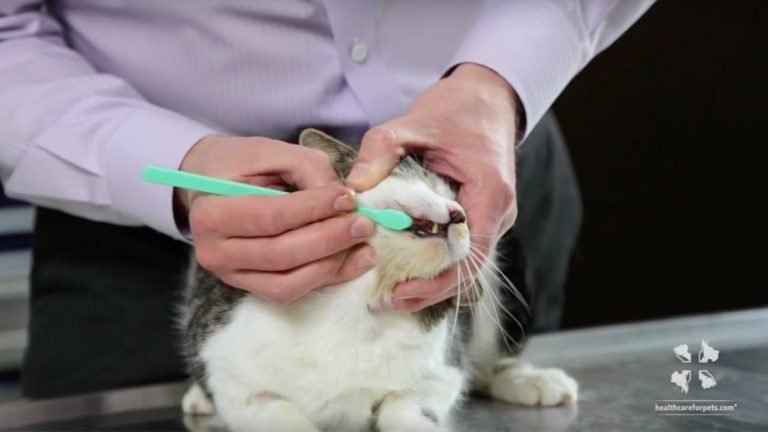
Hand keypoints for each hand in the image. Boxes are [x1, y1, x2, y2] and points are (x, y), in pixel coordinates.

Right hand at [178, 135, 376, 302]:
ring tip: (363, 243)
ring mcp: (230, 275)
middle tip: (363, 223)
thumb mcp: (271, 151)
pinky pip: (290, 291)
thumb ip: (308, 169)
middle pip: (281, 253)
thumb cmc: (240, 164)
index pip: (271, 217)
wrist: (209, 184)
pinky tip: (352, 261)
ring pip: (287, 281)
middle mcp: (214, 251)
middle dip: (329, 239)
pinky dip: (325, 278)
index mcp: (210, 213)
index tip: (348, 197)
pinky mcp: (249, 287)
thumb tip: (343, 201)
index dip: (314, 209)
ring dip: (332, 264)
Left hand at [347, 63, 519, 310]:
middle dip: (430, 289)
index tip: (403, 288)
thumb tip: (353, 188)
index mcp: (490, 192)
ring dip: (432, 282)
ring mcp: (494, 217)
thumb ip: (380, 151)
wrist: (486, 98)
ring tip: (393, 296)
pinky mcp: (482, 216)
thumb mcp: (412, 124)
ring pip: (466, 263)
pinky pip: (461, 249)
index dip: (438, 279)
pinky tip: (408, 272)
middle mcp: (499, 212)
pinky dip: (436, 264)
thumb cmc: (455, 110)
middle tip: (389, 300)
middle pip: (468, 267)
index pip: (470, 253)